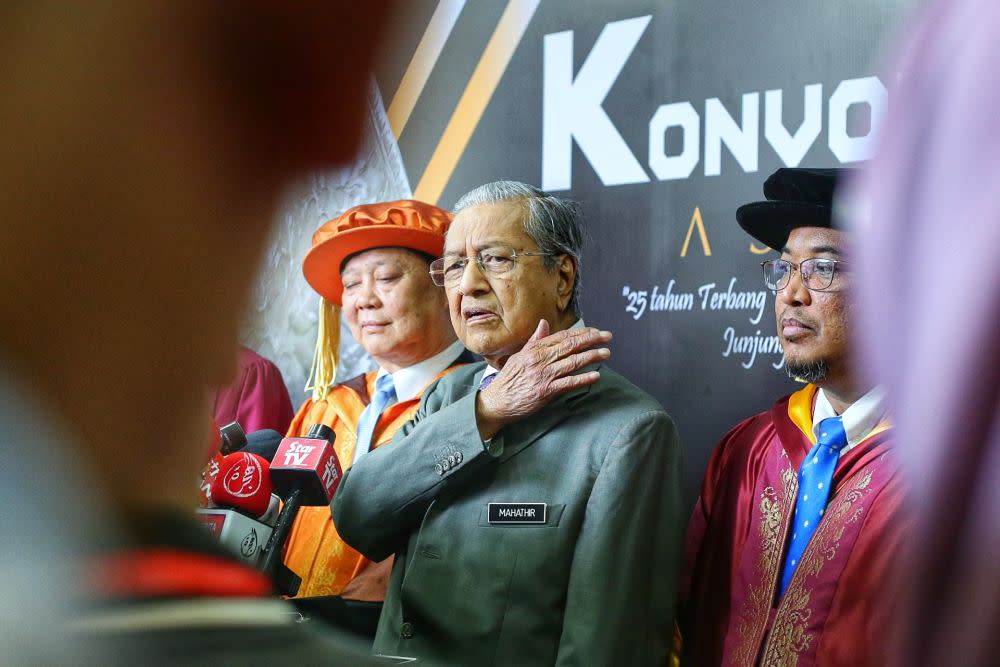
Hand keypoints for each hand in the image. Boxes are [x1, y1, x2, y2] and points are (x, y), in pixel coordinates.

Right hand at [475, 320, 611, 439]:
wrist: (497, 402)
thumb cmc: (509, 380)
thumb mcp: (519, 356)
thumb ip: (534, 341)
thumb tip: (544, 323)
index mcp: (534, 350)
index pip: (562, 337)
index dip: (581, 333)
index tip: (596, 331)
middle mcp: (540, 360)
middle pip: (570, 346)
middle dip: (591, 340)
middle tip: (608, 337)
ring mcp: (543, 375)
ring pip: (572, 362)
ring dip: (592, 357)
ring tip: (606, 353)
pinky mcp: (546, 391)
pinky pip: (568, 383)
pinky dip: (583, 379)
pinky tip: (596, 376)